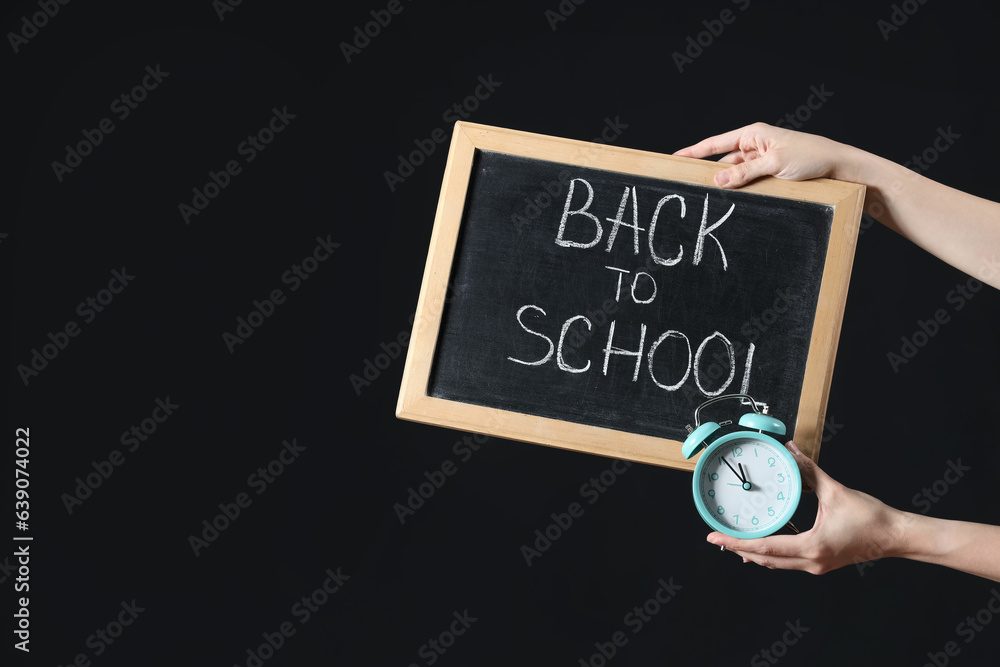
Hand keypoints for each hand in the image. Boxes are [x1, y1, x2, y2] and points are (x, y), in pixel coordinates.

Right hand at [673, 122, 849, 188]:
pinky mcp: (769, 172)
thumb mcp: (774, 164)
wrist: (839, 166)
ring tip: (716, 196)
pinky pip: (748, 181)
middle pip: (724, 161)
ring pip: (736, 174)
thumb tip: (718, 180)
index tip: (675, 158)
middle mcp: (755, 145)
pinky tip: (736, 198)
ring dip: (730, 184)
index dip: (694, 151)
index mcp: (753, 134)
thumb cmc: (811, 156)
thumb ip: (744, 173)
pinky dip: (742, 189)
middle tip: (692, 186)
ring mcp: (762, 159)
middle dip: (710, 173)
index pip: (715, 143)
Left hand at [706, 441, 903, 574]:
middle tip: (717, 537)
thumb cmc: (871, 517)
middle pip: (766, 559)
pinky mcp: (821, 562)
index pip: (764, 547)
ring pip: (776, 563)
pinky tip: (763, 542)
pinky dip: (772, 552)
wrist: (896, 536)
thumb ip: (810, 470)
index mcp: (812, 546)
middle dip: (739, 549)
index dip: (736, 543)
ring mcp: (816, 565)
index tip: (714, 538)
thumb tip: (791, 451)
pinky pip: (788, 560)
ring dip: (755, 553)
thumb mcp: (835, 490)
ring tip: (734, 541)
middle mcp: (811, 562)